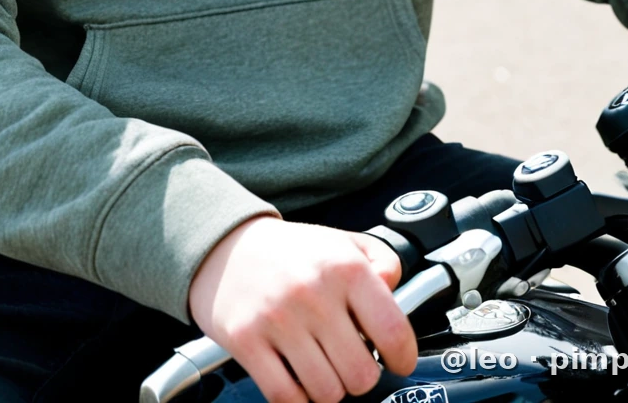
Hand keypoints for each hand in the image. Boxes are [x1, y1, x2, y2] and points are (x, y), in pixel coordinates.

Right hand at [188, 215, 417, 402]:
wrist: (224, 246)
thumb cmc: (289, 251)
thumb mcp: (341, 241)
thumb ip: (383, 261)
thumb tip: (395, 291)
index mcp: (343, 266)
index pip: (393, 331)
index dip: (403, 357)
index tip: (398, 361)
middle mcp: (313, 292)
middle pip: (361, 374)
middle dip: (360, 374)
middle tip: (348, 359)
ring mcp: (278, 319)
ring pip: (327, 392)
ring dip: (329, 388)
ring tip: (321, 365)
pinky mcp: (247, 341)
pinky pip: (286, 397)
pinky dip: (298, 398)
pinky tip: (297, 376)